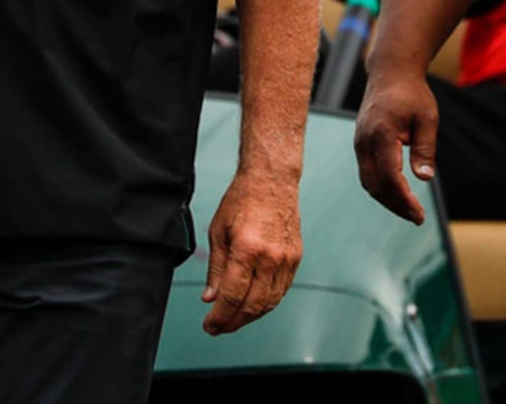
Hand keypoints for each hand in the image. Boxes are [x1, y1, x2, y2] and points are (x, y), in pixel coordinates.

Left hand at [201, 171, 301, 334]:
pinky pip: (281, 290)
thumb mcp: (219, 232)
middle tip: (220, 327)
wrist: (271, 179)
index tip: (210, 326)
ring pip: (270, 303)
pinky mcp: (295, 257)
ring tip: (234, 319)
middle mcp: (270, 256)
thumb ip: (216, 269)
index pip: (232, 296)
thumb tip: (211, 298)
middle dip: (233, 322)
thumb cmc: (243, 199)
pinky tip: (254, 304)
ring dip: (251, 316)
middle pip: (252, 306)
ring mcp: (286, 258)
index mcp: (247, 248)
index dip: (219, 317)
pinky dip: (267, 302)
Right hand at [353, 68, 436, 224]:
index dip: (404, 199)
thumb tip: (424, 178)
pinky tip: (398, 193)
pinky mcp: (360, 143)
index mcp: (381, 132)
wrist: (390, 72)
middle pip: (375, 185)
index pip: (390, 176)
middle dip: (396, 205)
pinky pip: (367, 172)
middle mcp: (364, 140)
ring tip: (409, 210)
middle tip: (418, 218)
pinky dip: (381, 187)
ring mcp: (359, 142)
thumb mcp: (427, 117)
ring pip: (368, 182)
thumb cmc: (412, 93)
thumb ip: (425, 148)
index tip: (419, 214)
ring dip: (387, 199)